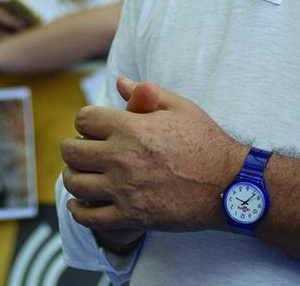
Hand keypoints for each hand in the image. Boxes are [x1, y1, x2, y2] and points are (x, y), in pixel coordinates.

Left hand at [61, 77, 244, 239]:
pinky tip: (81, 203)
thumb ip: (145, 94)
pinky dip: (78, 210)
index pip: (83, 119)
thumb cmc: (205, 140)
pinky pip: (89, 218)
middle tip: (82, 150)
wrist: (226, 183)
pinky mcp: (131, 217)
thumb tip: (121, 82)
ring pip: (76, 183)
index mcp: (131, 127)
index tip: (93, 127)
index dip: (85, 120)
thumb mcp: (178, 107)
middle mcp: (121, 157)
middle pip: (72, 151)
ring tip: (82, 174)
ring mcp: (124, 190)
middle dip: (73, 147)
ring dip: (74, 176)